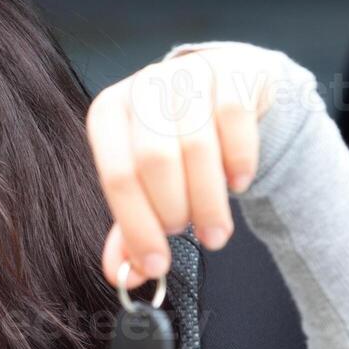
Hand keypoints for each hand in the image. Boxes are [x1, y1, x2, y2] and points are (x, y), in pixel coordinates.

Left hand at [86, 44, 280, 289]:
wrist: (223, 90)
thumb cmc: (175, 142)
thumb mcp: (146, 183)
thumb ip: (133, 228)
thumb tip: (122, 277)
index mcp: (109, 114)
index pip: (117, 177)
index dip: (137, 227)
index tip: (157, 265)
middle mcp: (143, 88)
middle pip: (155, 161)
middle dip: (174, 211)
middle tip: (189, 237)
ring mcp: (188, 75)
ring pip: (197, 145)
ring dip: (209, 201)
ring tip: (215, 232)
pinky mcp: (233, 72)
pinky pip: (236, 121)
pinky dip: (239, 161)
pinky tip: (237, 184)